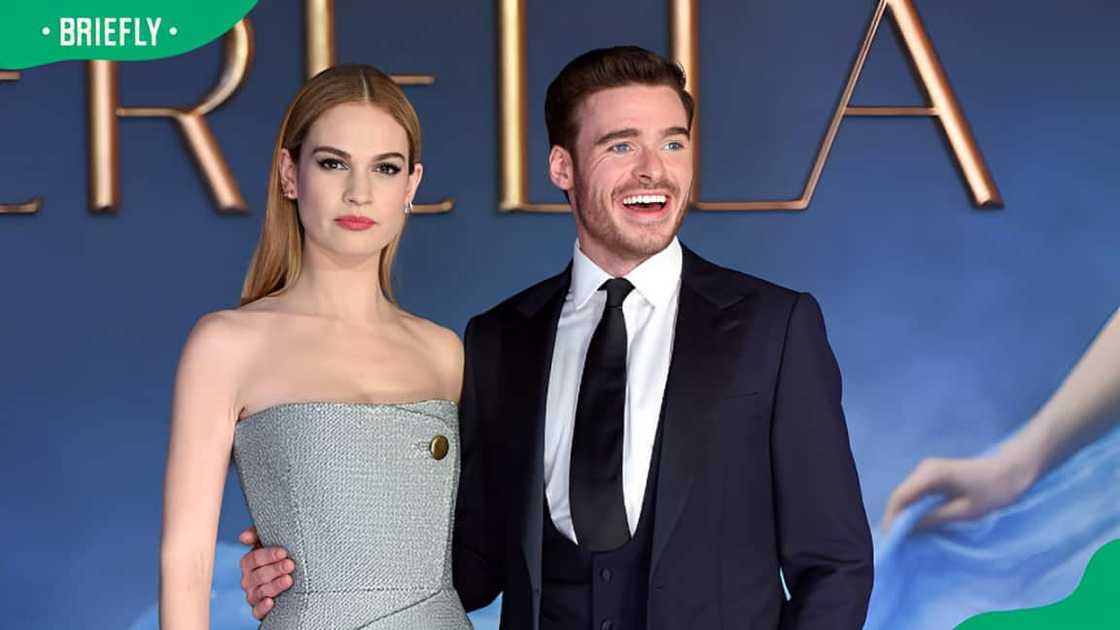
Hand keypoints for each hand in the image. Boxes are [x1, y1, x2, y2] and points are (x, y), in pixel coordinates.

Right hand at [238, 526, 294, 619]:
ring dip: (275, 586)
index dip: (268, 555)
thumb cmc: (280, 556)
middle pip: (259, 575)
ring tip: (289, 579)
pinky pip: (257, 612)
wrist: (292, 578)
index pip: (253, 558)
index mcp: (249, 562)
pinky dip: (262, 608)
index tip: (284, 552)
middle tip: (290, 564)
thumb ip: (258, 535)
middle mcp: (248, 580)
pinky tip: (271, 602)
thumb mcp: (270, 542)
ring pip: (260, 592)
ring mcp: (253, 595)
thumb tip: (243, 537)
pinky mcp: (260, 610)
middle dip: (275, 569)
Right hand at [882, 451, 1036, 532]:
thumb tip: (909, 530)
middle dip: (895, 517)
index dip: (892, 518)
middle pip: (900, 495)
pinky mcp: (934, 475)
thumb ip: (935, 519)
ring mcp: (928, 470)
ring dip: (902, 513)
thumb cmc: (994, 490)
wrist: (1013, 470)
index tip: (891, 539)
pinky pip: (916, 493)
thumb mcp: (965, 511)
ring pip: (907, 494)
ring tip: (902, 535)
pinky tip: (915, 522)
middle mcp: (924, 469)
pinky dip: (912, 508)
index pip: (900, 497)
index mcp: (930, 474)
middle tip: (895, 541)